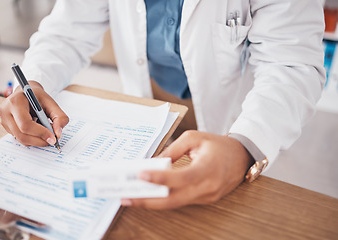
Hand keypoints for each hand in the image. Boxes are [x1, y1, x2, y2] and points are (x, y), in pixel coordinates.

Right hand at [0, 81, 68, 146]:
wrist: (27, 93)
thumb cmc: (38, 97)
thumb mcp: (52, 103)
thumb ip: (60, 117)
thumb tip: (58, 134)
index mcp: (15, 102)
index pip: (25, 124)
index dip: (40, 133)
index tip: (53, 138)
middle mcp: (5, 111)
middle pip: (22, 134)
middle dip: (39, 140)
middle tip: (52, 140)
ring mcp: (3, 119)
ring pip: (21, 139)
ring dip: (36, 140)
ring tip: (45, 132)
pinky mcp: (5, 126)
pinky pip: (19, 138)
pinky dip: (31, 138)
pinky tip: (37, 130)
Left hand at [121, 131, 253, 208]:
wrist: (242, 156)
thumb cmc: (218, 145)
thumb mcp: (194, 138)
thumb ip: (172, 150)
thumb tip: (152, 163)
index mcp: (208, 169)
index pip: (181, 178)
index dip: (160, 179)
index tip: (140, 175)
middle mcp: (208, 187)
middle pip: (174, 200)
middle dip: (148, 201)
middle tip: (128, 197)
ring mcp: (207, 197)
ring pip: (176, 204)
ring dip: (153, 202)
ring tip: (133, 198)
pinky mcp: (205, 200)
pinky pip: (182, 201)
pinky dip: (165, 199)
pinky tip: (151, 196)